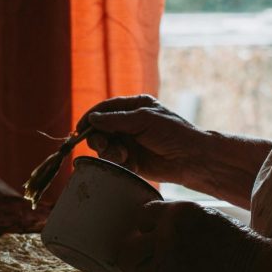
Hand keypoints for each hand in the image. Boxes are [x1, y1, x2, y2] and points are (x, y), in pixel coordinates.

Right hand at [77, 95, 205, 183]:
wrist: (191, 159)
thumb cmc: (172, 133)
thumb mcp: (143, 120)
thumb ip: (116, 119)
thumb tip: (92, 119)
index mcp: (135, 107)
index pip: (105, 109)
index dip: (90, 117)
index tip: (80, 128)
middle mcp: (130, 123)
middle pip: (101, 129)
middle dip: (98, 137)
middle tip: (103, 145)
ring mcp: (130, 142)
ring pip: (105, 146)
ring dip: (109, 151)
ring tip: (122, 156)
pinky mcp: (131, 161)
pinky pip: (114, 161)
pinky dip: (117, 163)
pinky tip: (129, 164)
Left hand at [117, 200, 260, 271]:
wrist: (253, 269)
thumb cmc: (234, 242)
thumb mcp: (204, 216)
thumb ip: (176, 219)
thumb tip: (150, 226)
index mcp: (179, 211)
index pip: (142, 215)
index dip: (145, 226)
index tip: (152, 233)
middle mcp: (168, 232)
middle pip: (127, 246)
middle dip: (133, 250)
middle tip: (147, 254)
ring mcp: (168, 258)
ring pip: (135, 266)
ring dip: (146, 267)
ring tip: (165, 266)